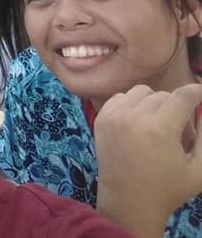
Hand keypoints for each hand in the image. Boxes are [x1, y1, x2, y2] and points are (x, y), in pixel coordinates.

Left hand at [95, 83, 201, 234]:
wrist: (128, 202)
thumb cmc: (168, 189)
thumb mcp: (199, 168)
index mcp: (160, 128)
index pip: (182, 96)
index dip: (196, 92)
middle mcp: (134, 116)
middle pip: (164, 96)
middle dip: (177, 109)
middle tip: (180, 133)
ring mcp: (114, 116)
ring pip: (142, 92)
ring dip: (154, 104)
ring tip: (158, 126)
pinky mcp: (101, 118)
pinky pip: (121, 97)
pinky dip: (132, 104)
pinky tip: (139, 123)